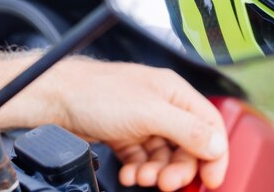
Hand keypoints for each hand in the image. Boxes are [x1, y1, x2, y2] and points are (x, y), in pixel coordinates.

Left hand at [49, 59, 228, 190]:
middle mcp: (162, 105)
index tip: (211, 179)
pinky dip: (138, 169)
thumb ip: (186, 129)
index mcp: (174, 92)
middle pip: (187, 145)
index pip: (209, 124)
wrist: (57, 99)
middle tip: (167, 183)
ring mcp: (143, 121)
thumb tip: (216, 145)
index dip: (215, 153)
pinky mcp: (125, 134)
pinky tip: (129, 173)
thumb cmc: (97, 92)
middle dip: (179, 168)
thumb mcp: (149, 112)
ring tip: (141, 177)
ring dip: (156, 172)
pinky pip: (142, 159)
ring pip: (164, 156)